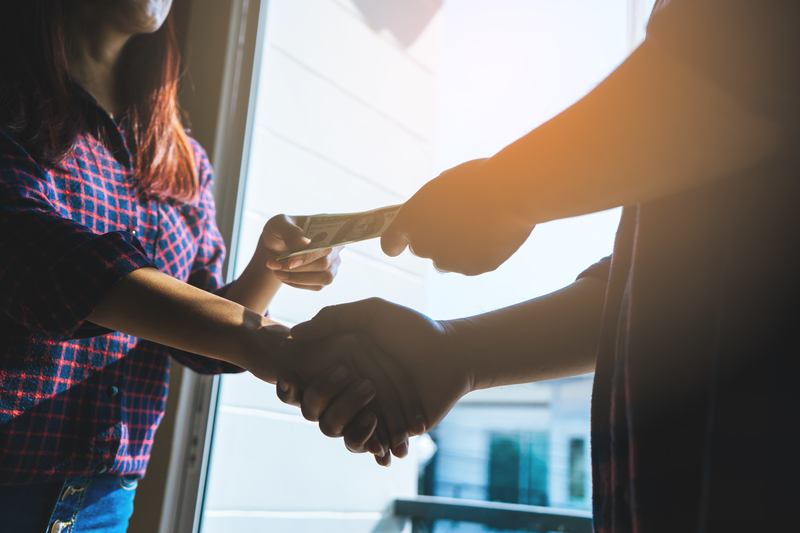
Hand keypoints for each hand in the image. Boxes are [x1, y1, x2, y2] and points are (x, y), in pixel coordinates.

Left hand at [261, 214, 342, 290]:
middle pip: (325, 263)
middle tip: (277, 266)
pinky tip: (284, 276)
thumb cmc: (280, 231)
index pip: (328, 244)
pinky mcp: (325, 277)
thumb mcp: (279, 224)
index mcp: (328, 229)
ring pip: (324, 278)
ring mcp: (332, 264)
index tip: (291, 262)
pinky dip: (298, 283)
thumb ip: (291, 232)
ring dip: (299, 279)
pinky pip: (317, 286)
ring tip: (278, 273)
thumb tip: (306, 243)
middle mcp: (335, 247)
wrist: (274, 246)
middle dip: (299, 268)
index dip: (311, 255)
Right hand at [279, 298, 475, 463]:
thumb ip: (333, 318)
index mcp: (337, 363)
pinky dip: (370, 446)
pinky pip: (365, 447)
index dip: (288, 385)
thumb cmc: (412, 330)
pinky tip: (384, 441)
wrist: (452, 354)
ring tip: (373, 412)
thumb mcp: (372, 313)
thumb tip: (295, 336)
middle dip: (326, 398)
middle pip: (312, 409)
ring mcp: (364, 411)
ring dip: (347, 423)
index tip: (291, 377)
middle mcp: (346, 389)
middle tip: (361, 382)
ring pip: (334, 430)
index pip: (300, 381)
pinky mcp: (387, 429)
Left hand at [381, 159, 534, 274]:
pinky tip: (492, 235)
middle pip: (422, 249)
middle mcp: (424, 245)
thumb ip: (432, 207)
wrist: (509, 193)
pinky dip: (479, 253)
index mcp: (411, 219)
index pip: (391, 241)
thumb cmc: (477, 180)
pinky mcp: (472, 269)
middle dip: (434, 239)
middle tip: (456, 222)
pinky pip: (471, 263)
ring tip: (479, 226)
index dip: (396, 243)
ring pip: (448, 259)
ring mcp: (448, 261)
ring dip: (457, 248)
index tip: (399, 245)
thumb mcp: (443, 186)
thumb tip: (438, 216)